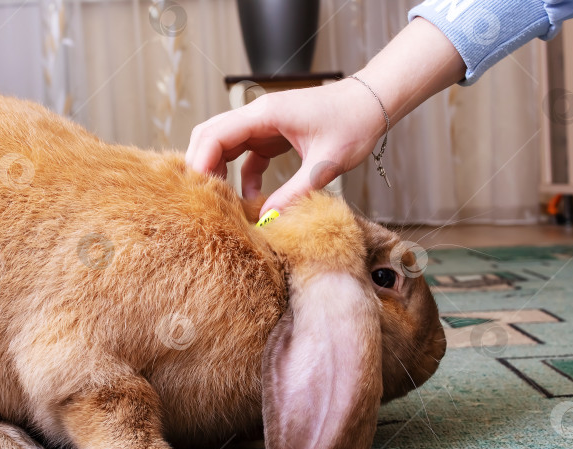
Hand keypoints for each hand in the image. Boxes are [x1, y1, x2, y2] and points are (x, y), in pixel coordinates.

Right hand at [185, 80, 385, 216]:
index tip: (198, 192)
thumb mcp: (325, 164)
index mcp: (265, 113)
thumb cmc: (354, 124)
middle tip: (203, 199)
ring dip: (220, 171)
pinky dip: (243, 175)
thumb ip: (295, 192)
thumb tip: (267, 220)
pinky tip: (254, 198)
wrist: (374, 104)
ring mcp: (264, 123)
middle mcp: (258, 114)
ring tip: (223, 203)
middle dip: (202, 167)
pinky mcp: (274, 134)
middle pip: (211, 136)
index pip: (215, 134)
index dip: (200, 163)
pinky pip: (247, 154)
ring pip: (225, 144)